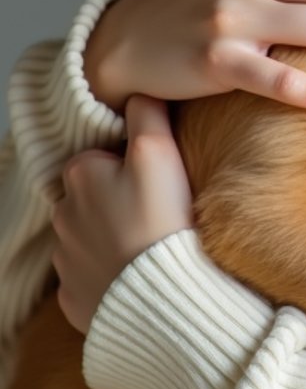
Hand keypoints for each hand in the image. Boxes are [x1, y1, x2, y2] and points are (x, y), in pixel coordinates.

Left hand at [51, 94, 192, 334]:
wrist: (160, 297)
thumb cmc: (160, 218)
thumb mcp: (159, 150)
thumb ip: (147, 113)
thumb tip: (138, 90)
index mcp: (79, 175)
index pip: (101, 155)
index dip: (131, 162)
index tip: (156, 176)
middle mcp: (63, 215)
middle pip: (93, 195)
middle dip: (117, 198)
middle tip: (157, 207)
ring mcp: (67, 259)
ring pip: (90, 235)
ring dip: (112, 235)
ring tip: (150, 241)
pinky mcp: (76, 296)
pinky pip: (92, 274)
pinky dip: (110, 271)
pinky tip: (137, 272)